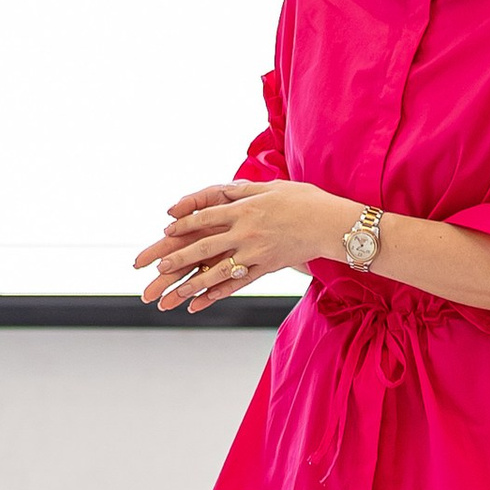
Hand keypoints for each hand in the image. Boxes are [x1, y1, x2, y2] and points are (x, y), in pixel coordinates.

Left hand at [133, 182, 353, 311]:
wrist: (332, 224)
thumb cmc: (303, 201)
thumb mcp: (270, 187)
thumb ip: (242, 190)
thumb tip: (219, 191)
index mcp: (244, 209)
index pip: (205, 217)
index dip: (183, 225)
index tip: (166, 231)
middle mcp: (246, 232)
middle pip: (204, 246)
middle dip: (178, 258)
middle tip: (157, 268)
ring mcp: (256, 253)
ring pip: (217, 270)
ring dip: (192, 283)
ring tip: (172, 293)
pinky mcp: (266, 268)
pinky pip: (237, 283)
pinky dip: (217, 293)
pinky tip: (200, 302)